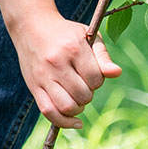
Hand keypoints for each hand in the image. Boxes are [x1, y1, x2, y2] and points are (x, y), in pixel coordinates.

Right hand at [9, 6, 119, 129]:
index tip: (92, 74)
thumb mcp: (87, 36)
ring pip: (67, 107)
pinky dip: (64, 122)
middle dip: (88, 94)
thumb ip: (103, 56)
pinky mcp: (33, 86)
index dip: (98, 80)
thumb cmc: (64, 33)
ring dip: (78, 108)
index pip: (95, 78)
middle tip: (83, 85)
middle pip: (83, 94)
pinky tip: (75, 122)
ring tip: (77, 99)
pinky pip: (48, 112)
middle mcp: (57, 63)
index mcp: (73, 49)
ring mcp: (43, 76)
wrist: (31, 26)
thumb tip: (117, 73)